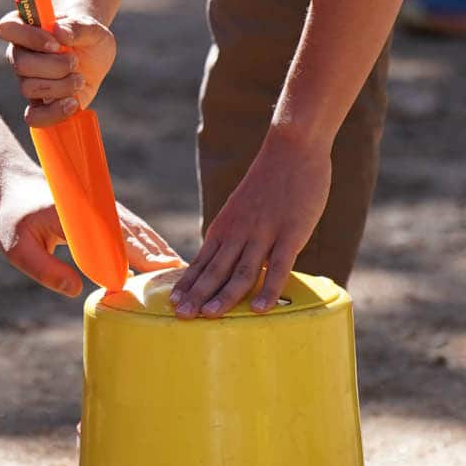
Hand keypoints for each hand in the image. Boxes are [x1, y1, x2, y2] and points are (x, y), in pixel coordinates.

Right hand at [0, 9, 115, 127]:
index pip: (7, 28)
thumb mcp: (91, 26)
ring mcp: (27, 80)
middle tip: (75, 61)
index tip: (56, 44)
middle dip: (54, 66)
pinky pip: (33, 117)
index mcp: (24, 27)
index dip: (29, 37)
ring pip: (29, 88)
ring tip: (79, 79)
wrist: (96, 54)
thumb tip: (59, 31)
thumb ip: (77, 26)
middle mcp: (20, 54)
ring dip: (60, 86)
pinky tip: (73, 103)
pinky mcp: (40, 103)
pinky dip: (53, 113)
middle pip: (20, 64)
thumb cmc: (87, 36)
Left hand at [0, 164, 184, 298]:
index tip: (162, 274)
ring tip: (188, 279)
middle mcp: (102, 210)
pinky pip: (140, 235)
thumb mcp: (17, 247)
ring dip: (164, 255)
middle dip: (162, 259)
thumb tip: (76, 290)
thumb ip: (44, 270)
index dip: (140, 256)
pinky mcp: (113, 218)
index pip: (116, 238)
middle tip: (187, 282)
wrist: (16, 186)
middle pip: (139, 237)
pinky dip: (156, 250)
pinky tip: (171, 268)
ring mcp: (110, 213)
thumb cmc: (16, 217)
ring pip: (145, 235)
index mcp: (82, 213)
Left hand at [170, 127, 331, 318]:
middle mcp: (238, 232)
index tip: (173, 303)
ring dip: (224, 296)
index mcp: (225, 226)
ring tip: (210, 317)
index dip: (188, 284)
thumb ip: (236, 232)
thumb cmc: (270, 180)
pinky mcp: (290, 233)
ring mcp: (263, 233)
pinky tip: (259, 309)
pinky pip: (278, 267)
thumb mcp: (242, 207)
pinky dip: (268, 290)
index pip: (201, 261)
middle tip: (182, 316)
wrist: (292, 148)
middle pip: (214, 270)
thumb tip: (231, 258)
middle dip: (197, 295)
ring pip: (240, 272)